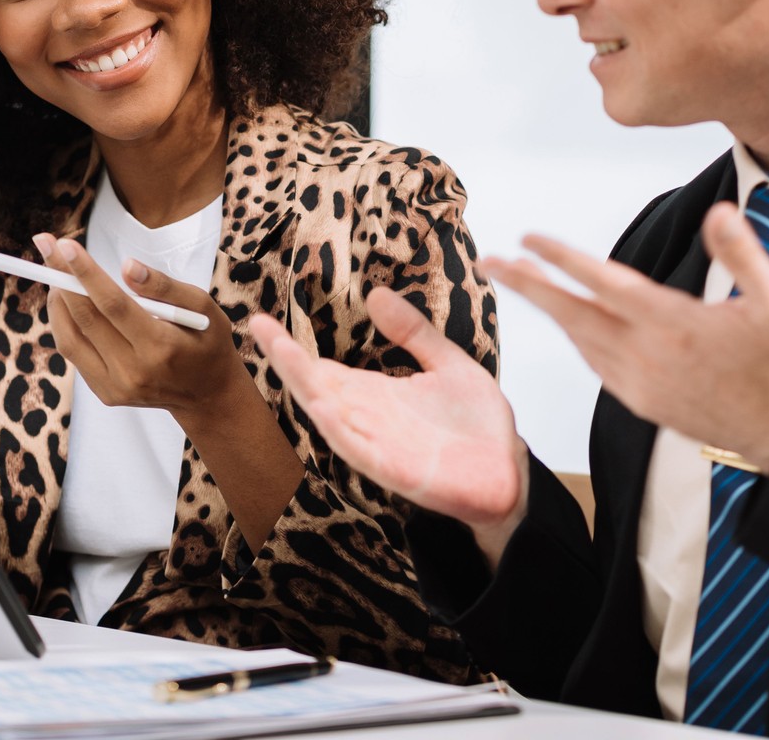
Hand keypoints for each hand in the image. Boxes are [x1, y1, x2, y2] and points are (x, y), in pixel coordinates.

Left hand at [36, 234, 245, 422]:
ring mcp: (116, 386)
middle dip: (61, 277)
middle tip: (46, 244)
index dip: (86, 273)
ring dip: (58, 300)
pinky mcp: (105, 393)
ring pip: (70, 338)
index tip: (65, 245)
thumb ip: (164, 286)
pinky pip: (74, 352)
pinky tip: (68, 300)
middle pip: (86, 319)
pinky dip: (65, 322)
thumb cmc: (205, 341)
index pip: (114, 304)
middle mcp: (134, 372)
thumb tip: (126, 266)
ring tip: (56, 271)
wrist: (207, 394)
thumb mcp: (201, 306)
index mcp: (161, 347)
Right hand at [248, 288, 525, 537]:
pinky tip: (321, 405)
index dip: (292, 346)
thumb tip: (376, 293)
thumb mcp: (448, 364)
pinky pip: (360, 448)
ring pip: (330, 414)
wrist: (510, 474)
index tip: (262, 320)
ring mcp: (378, 445)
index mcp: (376, 394)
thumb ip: (414, 332)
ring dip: (305, 386)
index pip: (323, 367)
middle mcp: (368, 418)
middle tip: (258, 325)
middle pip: (317, 386)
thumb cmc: (478, 426)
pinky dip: (340, 428)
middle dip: (287, 358)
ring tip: (281, 353)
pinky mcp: (395, 470)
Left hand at [483, 202, 768, 471]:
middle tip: (491, 261)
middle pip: (572, 314)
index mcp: (674, 324)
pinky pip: (594, 363)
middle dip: (528, 285)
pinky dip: (574, 337)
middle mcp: (646, 355)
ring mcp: (639, 383)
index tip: (529, 238)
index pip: (604, 282)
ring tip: (520, 282)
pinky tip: (568, 322)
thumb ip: (743, 253)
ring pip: (579, 340)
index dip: (563, 258)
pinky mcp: (640, 402)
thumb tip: (719, 211)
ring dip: (548, 309)